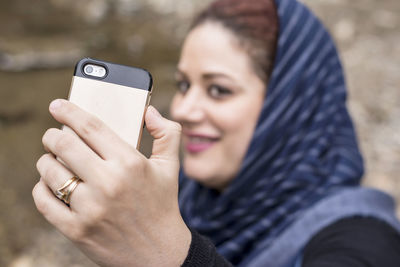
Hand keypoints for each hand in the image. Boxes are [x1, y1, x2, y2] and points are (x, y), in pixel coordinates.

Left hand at [33, 99, 190, 266]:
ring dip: (46, 160)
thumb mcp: (170, 167)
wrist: (159, 253)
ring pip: (49, 170)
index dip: (69, 111)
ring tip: (54, 159)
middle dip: (52, 134)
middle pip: (64, 144)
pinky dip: (42, 186)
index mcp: (130, 163)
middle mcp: (108, 183)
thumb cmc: (162, 204)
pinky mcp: (76, 229)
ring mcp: (90, 208)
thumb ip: (167, 133)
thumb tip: (149, 111)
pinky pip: (44, 199)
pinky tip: (51, 183)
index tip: (57, 105)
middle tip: (54, 134)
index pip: (90, 127)